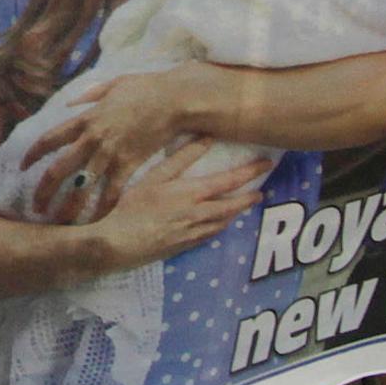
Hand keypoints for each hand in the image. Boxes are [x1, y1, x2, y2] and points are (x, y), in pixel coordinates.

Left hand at [23, 67, 203, 214]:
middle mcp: (92, 139)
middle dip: (43, 191)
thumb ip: (89, 96)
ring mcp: (110, 154)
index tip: (23, 167)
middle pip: (58, 170)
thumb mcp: (111, 85)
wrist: (174, 100)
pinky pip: (112, 193)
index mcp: (85, 119)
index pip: (49, 139)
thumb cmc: (145, 88)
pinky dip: (103, 209)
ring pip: (82, 188)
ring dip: (69, 207)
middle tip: (36, 207)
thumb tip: (71, 103)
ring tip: (60, 223)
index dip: (32, 155)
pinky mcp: (129, 165)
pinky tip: (95, 222)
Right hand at [77, 139, 267, 268]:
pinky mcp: (184, 246)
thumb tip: (205, 138)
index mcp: (193, 194)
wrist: (119, 244)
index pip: (230, 181)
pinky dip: (220, 227)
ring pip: (223, 222)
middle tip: (262, 191)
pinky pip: (210, 235)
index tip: (266, 163)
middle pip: (233, 205)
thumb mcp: (155, 177)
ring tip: (244, 205)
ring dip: (237, 213)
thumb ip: (181, 158)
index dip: (250, 171)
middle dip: (249, 197)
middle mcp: (199, 215)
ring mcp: (194, 233)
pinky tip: (219, 224)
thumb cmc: (133, 206)